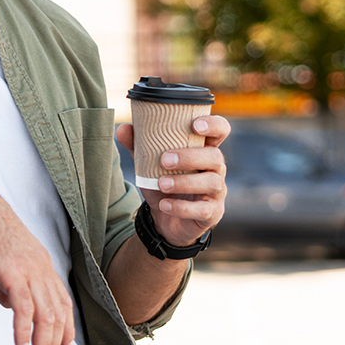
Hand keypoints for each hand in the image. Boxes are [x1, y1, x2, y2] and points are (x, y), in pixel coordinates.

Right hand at [0, 171, 75, 344]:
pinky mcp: (12, 271)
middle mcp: (41, 267)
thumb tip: (9, 303)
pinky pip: (23, 308)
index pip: (62, 302)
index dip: (66, 329)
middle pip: (57, 315)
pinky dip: (24, 331)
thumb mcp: (1, 258)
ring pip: (45, 316)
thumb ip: (8, 282)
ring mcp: (29, 269)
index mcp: (41, 262)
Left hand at [116, 114, 229, 246]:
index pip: (221, 130)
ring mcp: (216, 192)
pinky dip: (182, 207)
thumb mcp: (149, 164)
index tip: (195, 124)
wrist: (165, 220)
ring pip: (212, 182)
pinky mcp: (212, 213)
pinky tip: (164, 205)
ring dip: (185, 182)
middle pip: (215, 156)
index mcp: (204, 149)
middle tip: (164, 160)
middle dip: (190, 157)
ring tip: (161, 184)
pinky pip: (204, 210)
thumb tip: (123, 128)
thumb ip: (138, 145)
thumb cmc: (163, 182)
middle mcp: (215, 168)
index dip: (214, 125)